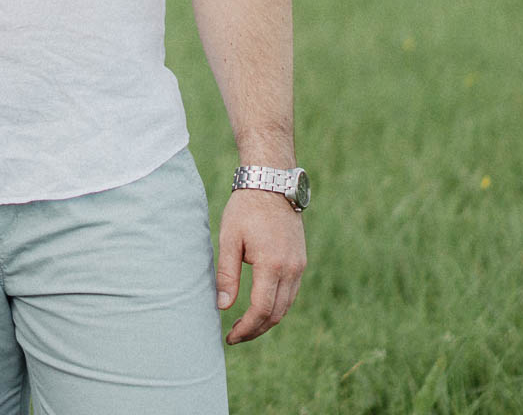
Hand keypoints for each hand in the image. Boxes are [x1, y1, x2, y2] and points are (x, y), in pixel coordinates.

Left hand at [216, 188, 306, 343]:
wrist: (271, 185)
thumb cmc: (245, 209)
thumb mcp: (229, 239)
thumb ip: (226, 274)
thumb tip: (222, 306)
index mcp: (272, 265)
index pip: (261, 309)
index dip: (246, 328)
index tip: (230, 336)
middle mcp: (291, 269)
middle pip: (276, 314)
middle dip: (255, 330)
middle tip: (234, 336)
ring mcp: (299, 266)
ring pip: (286, 306)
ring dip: (267, 321)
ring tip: (244, 326)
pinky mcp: (300, 262)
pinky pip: (290, 293)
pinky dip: (276, 306)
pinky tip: (259, 307)